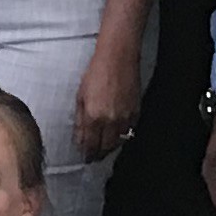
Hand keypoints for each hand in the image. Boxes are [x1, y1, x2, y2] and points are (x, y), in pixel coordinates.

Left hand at [73, 45, 139, 162]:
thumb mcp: (80, 96)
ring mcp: (125, 117)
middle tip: (94, 157)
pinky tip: (116, 136)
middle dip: (99, 154)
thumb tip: (80, 138)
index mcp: (94, 116)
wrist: (118, 58)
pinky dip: (122, 137)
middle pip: (105, 147)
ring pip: (119, 142)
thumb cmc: (96, 73)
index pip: (90, 144)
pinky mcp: (136, 112)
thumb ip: (80, 119)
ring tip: (104, 149)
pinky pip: (129, 131)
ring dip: (110, 148)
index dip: (87, 153)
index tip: (85, 157)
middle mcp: (111, 120)